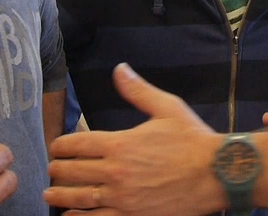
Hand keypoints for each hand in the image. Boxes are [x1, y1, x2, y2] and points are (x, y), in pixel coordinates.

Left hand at [45, 63, 222, 215]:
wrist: (217, 173)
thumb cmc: (193, 140)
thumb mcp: (167, 107)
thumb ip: (138, 90)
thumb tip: (119, 69)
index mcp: (121, 144)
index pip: (78, 144)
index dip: (61, 146)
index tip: (55, 147)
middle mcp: (116, 172)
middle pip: (74, 172)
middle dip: (57, 170)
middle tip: (50, 169)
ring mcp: (122, 198)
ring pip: (80, 199)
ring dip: (60, 196)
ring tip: (50, 194)